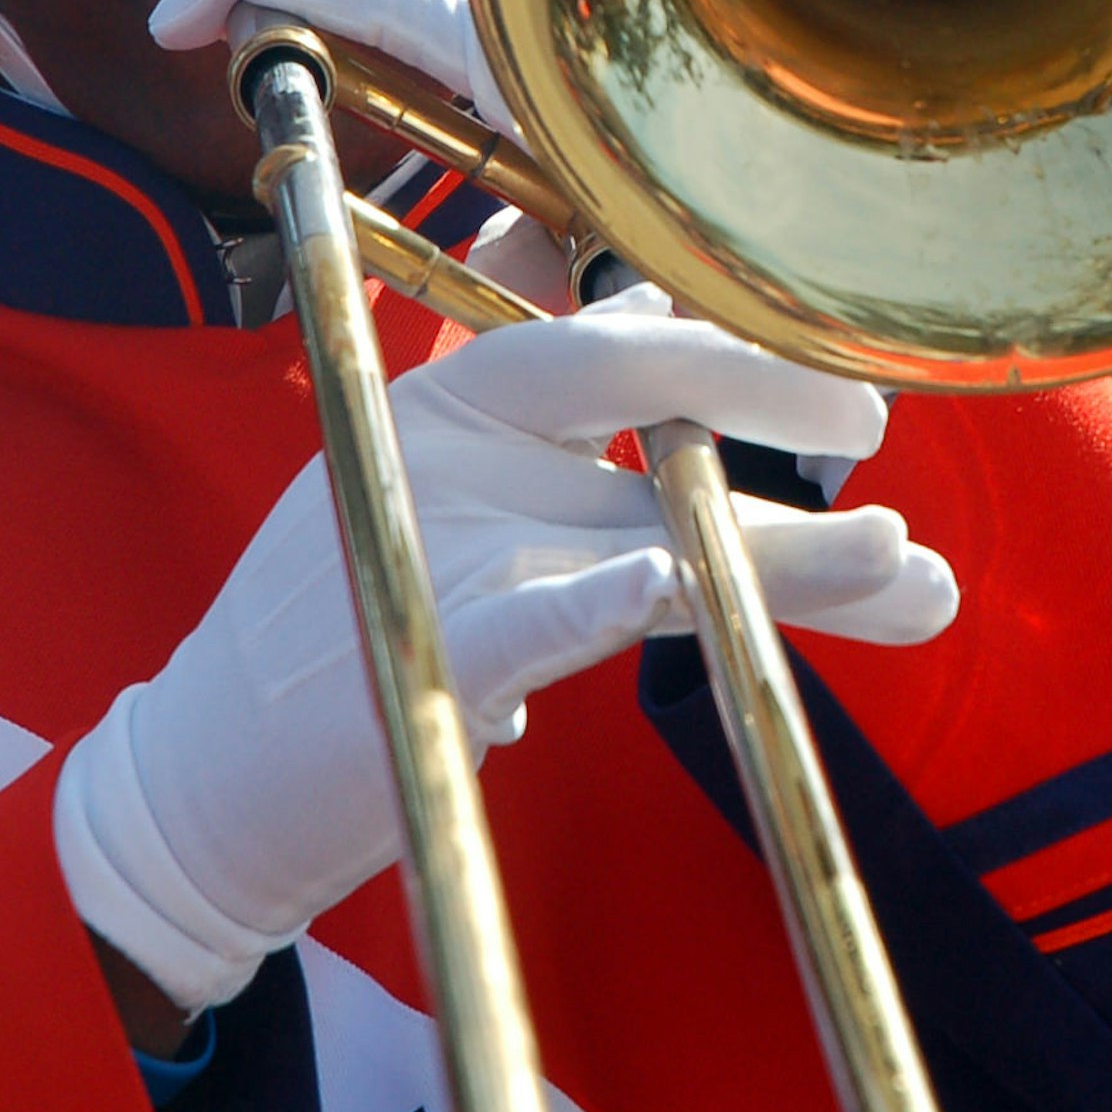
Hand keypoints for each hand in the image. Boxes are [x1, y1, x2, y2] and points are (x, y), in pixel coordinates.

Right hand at [53, 289, 956, 1011]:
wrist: (208, 786)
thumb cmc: (359, 636)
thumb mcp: (461, 504)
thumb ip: (572, 430)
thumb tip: (662, 324)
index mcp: (463, 408)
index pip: (620, 340)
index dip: (745, 349)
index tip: (858, 390)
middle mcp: (450, 455)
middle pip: (642, 399)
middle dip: (777, 403)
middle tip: (884, 424)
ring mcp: (434, 548)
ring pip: (642, 529)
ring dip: (783, 553)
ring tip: (902, 564)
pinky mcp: (422, 658)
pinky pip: (533, 623)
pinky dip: (602, 602)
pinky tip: (674, 587)